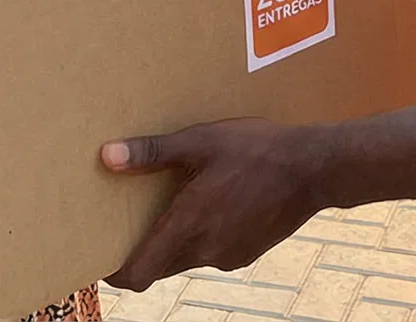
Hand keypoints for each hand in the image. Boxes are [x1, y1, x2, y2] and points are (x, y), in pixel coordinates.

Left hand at [101, 119, 320, 290]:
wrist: (313, 168)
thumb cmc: (255, 150)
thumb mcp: (200, 141)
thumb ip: (152, 152)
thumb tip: (107, 156)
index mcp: (188, 226)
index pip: (138, 274)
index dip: (117, 273)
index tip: (103, 259)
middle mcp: (205, 251)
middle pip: (159, 267)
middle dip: (144, 252)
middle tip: (132, 221)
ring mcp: (228, 256)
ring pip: (186, 259)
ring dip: (175, 242)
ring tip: (175, 206)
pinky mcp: (247, 254)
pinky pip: (212, 253)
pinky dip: (203, 238)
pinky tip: (212, 205)